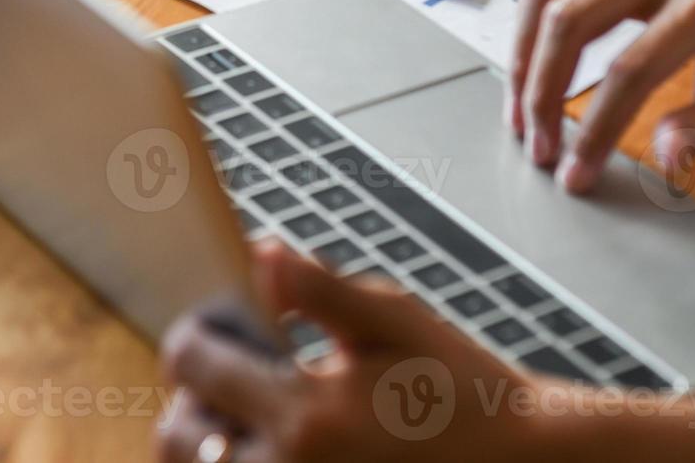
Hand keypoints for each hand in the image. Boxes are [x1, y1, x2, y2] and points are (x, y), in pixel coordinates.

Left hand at [157, 241, 554, 462]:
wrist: (517, 462)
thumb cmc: (459, 388)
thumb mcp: (393, 320)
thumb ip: (317, 288)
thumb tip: (258, 252)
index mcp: (305, 415)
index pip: (191, 365)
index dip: (195, 336)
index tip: (214, 328)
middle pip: (177, 437)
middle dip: (194, 399)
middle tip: (234, 377)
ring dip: (212, 441)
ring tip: (260, 413)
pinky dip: (245, 462)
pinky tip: (281, 442)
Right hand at [508, 0, 694, 193]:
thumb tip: (665, 157)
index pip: (631, 68)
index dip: (595, 127)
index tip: (577, 174)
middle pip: (570, 20)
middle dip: (541, 92)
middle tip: (538, 148)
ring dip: (522, 56)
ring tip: (522, 111)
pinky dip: (526, 16)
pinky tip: (526, 58)